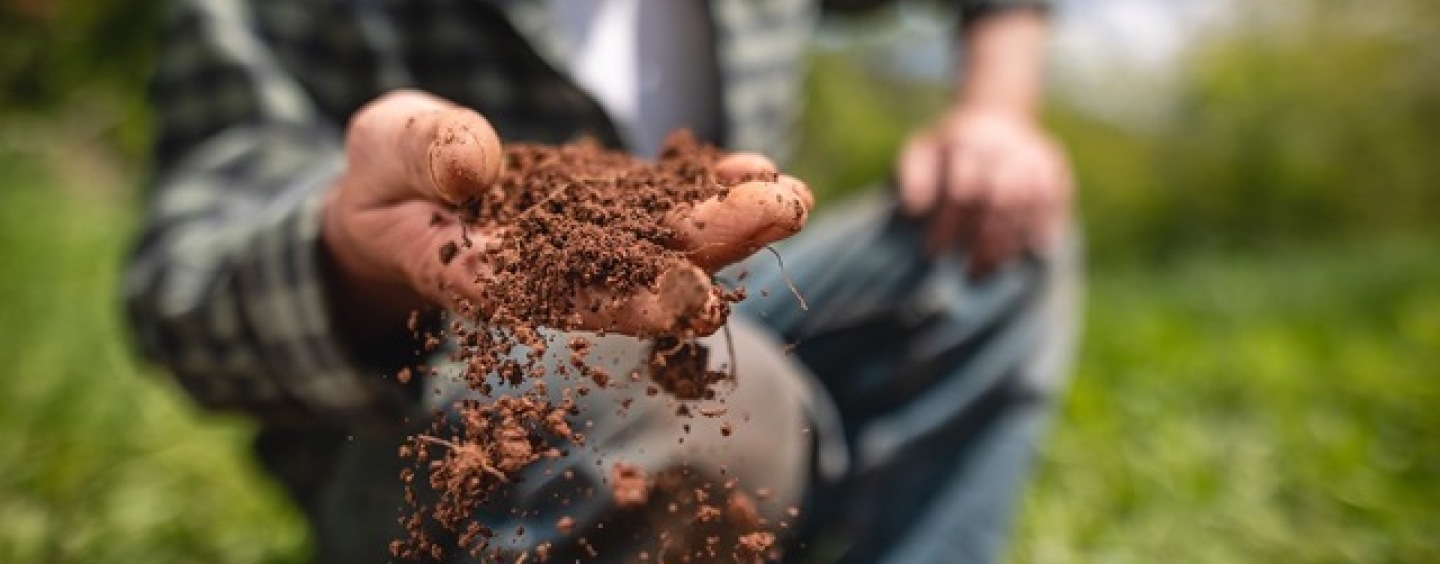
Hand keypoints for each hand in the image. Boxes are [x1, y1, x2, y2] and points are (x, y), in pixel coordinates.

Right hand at [321, 90, 812, 337]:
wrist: (401, 192)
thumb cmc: (383, 179)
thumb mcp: (383, 151)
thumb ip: (423, 153)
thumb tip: (475, 162)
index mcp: (487, 277)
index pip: (562, 299)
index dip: (629, 303)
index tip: (694, 300)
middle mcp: (551, 274)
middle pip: (637, 274)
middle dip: (712, 249)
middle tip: (782, 215)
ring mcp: (586, 246)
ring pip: (663, 243)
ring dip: (731, 224)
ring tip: (791, 195)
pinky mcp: (607, 215)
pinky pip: (664, 206)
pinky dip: (709, 191)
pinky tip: (761, 170)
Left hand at [896, 106, 1072, 276]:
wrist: (995, 113)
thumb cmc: (949, 147)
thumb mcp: (921, 151)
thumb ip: (911, 177)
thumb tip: (914, 208)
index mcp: (965, 142)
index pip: (961, 191)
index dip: (948, 225)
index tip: (935, 253)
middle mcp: (1002, 146)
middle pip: (999, 199)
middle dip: (984, 240)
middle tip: (970, 272)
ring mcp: (1032, 153)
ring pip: (1027, 202)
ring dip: (1012, 240)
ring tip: (994, 267)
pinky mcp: (1053, 163)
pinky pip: (1055, 198)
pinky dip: (1045, 226)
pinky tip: (1034, 251)